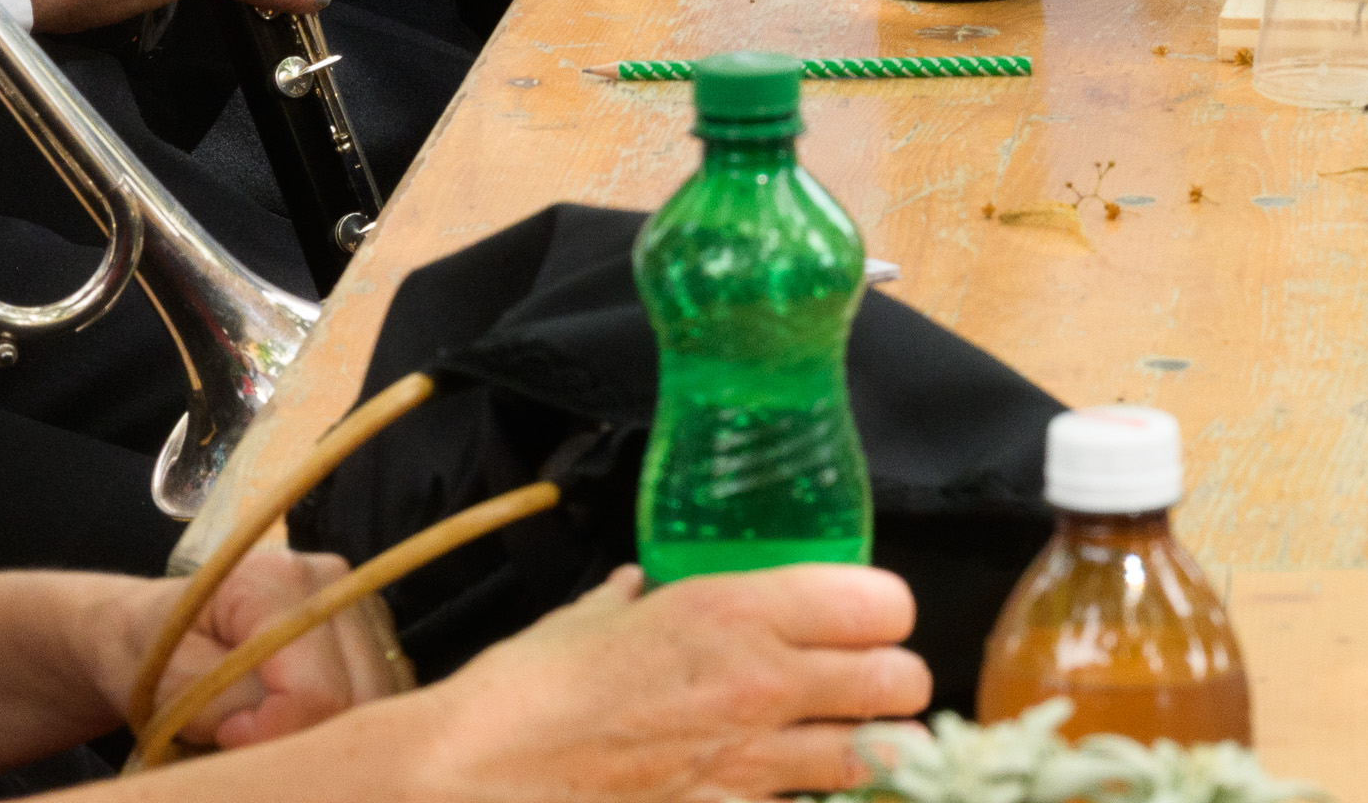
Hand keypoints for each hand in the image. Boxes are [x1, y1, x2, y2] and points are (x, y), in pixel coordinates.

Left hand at [114, 545, 400, 754]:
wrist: (146, 630)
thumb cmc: (146, 654)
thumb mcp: (161, 682)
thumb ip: (221, 701)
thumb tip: (275, 725)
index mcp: (279, 581)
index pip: (317, 688)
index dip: (278, 734)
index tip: (228, 740)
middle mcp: (334, 579)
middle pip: (361, 695)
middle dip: (308, 738)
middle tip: (248, 747)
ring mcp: (359, 602)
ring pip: (382, 698)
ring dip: (332, 732)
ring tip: (271, 733)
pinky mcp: (372, 629)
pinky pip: (382, 692)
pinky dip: (346, 721)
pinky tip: (303, 724)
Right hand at [414, 566, 929, 802]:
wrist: (467, 780)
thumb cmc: (521, 695)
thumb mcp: (585, 624)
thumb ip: (631, 602)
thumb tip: (635, 586)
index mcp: (733, 611)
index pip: (881, 603)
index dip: (884, 616)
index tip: (870, 625)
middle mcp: (759, 683)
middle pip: (900, 683)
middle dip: (896, 690)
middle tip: (875, 696)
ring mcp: (748, 767)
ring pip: (873, 760)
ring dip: (869, 757)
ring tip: (852, 754)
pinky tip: (792, 796)